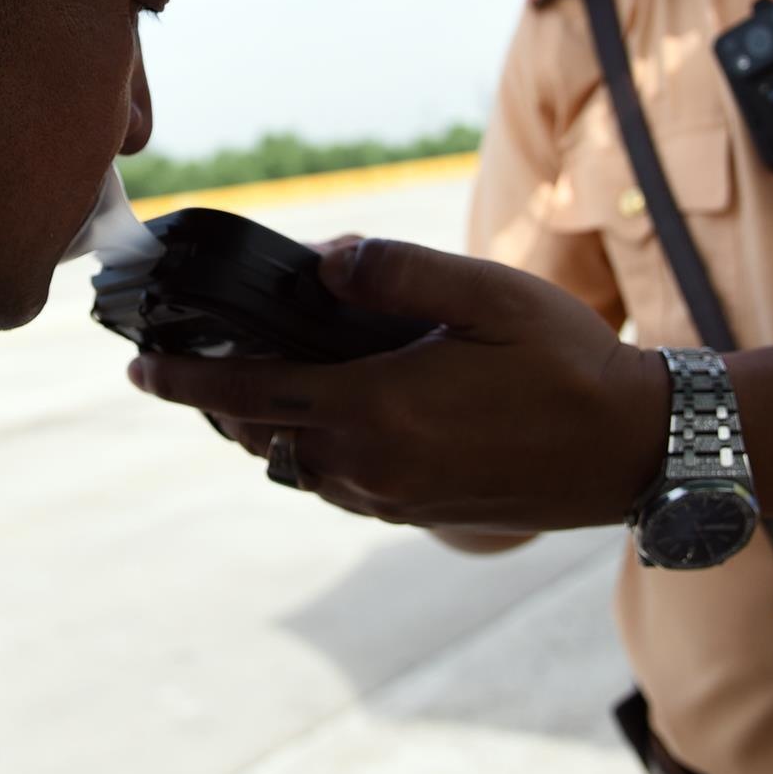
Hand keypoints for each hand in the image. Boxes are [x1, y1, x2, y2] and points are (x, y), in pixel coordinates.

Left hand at [126, 237, 670, 532]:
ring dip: (259, 428)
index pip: (247, 392)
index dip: (184, 380)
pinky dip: (306, 449)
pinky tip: (322, 417)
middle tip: (176, 368)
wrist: (637, 450)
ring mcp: (391, 497)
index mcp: (375, 409)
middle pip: (256, 433)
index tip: (136, 367)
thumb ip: (398, 273)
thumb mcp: (488, 295)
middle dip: (210, 402)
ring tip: (244, 386)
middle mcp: (369, 463)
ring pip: (292, 464)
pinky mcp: (416, 513)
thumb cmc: (568, 362)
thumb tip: (323, 260)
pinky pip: (334, 482)